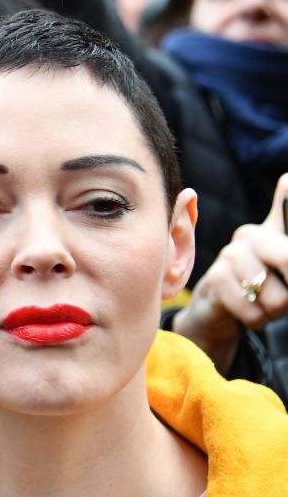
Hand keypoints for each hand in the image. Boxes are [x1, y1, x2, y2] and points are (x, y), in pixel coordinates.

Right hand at [173, 174, 287, 371]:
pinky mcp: (216, 281)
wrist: (215, 309)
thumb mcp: (275, 255)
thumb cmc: (255, 283)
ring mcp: (228, 258)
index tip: (283, 268)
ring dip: (273, 310)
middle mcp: (245, 238)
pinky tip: (246, 311)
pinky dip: (256, 319)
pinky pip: (254, 311)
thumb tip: (287, 177)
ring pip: (273, 296)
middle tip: (283, 296)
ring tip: (260, 304)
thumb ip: (283, 216)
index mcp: (262, 231)